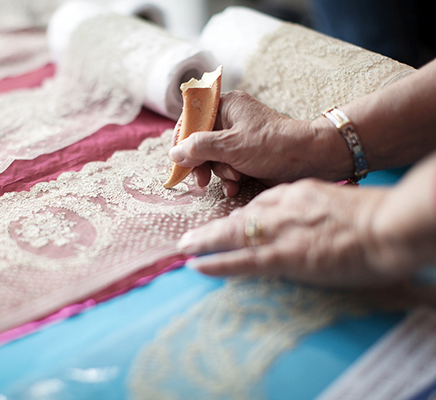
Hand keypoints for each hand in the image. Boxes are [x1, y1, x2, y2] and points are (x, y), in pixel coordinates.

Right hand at [168, 90, 346, 196]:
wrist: (309, 159)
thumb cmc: (272, 146)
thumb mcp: (230, 146)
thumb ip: (198, 148)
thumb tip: (174, 153)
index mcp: (225, 105)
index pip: (191, 118)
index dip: (181, 140)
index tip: (177, 161)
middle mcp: (230, 118)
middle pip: (200, 141)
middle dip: (202, 163)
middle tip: (201, 180)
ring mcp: (238, 137)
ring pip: (212, 157)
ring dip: (219, 172)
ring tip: (233, 179)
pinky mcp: (246, 154)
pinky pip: (227, 166)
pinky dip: (229, 178)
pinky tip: (235, 187)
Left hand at [177, 179, 414, 286]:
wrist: (388, 225)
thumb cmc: (374, 217)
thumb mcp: (338, 203)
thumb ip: (316, 209)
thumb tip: (309, 222)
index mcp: (297, 194)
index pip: (260, 204)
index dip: (241, 215)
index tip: (229, 223)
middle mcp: (281, 209)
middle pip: (239, 216)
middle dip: (213, 227)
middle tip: (191, 236)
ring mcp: (279, 232)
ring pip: (232, 235)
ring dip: (204, 242)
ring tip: (183, 247)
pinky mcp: (282, 256)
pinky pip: (241, 260)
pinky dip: (216, 263)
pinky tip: (196, 265)